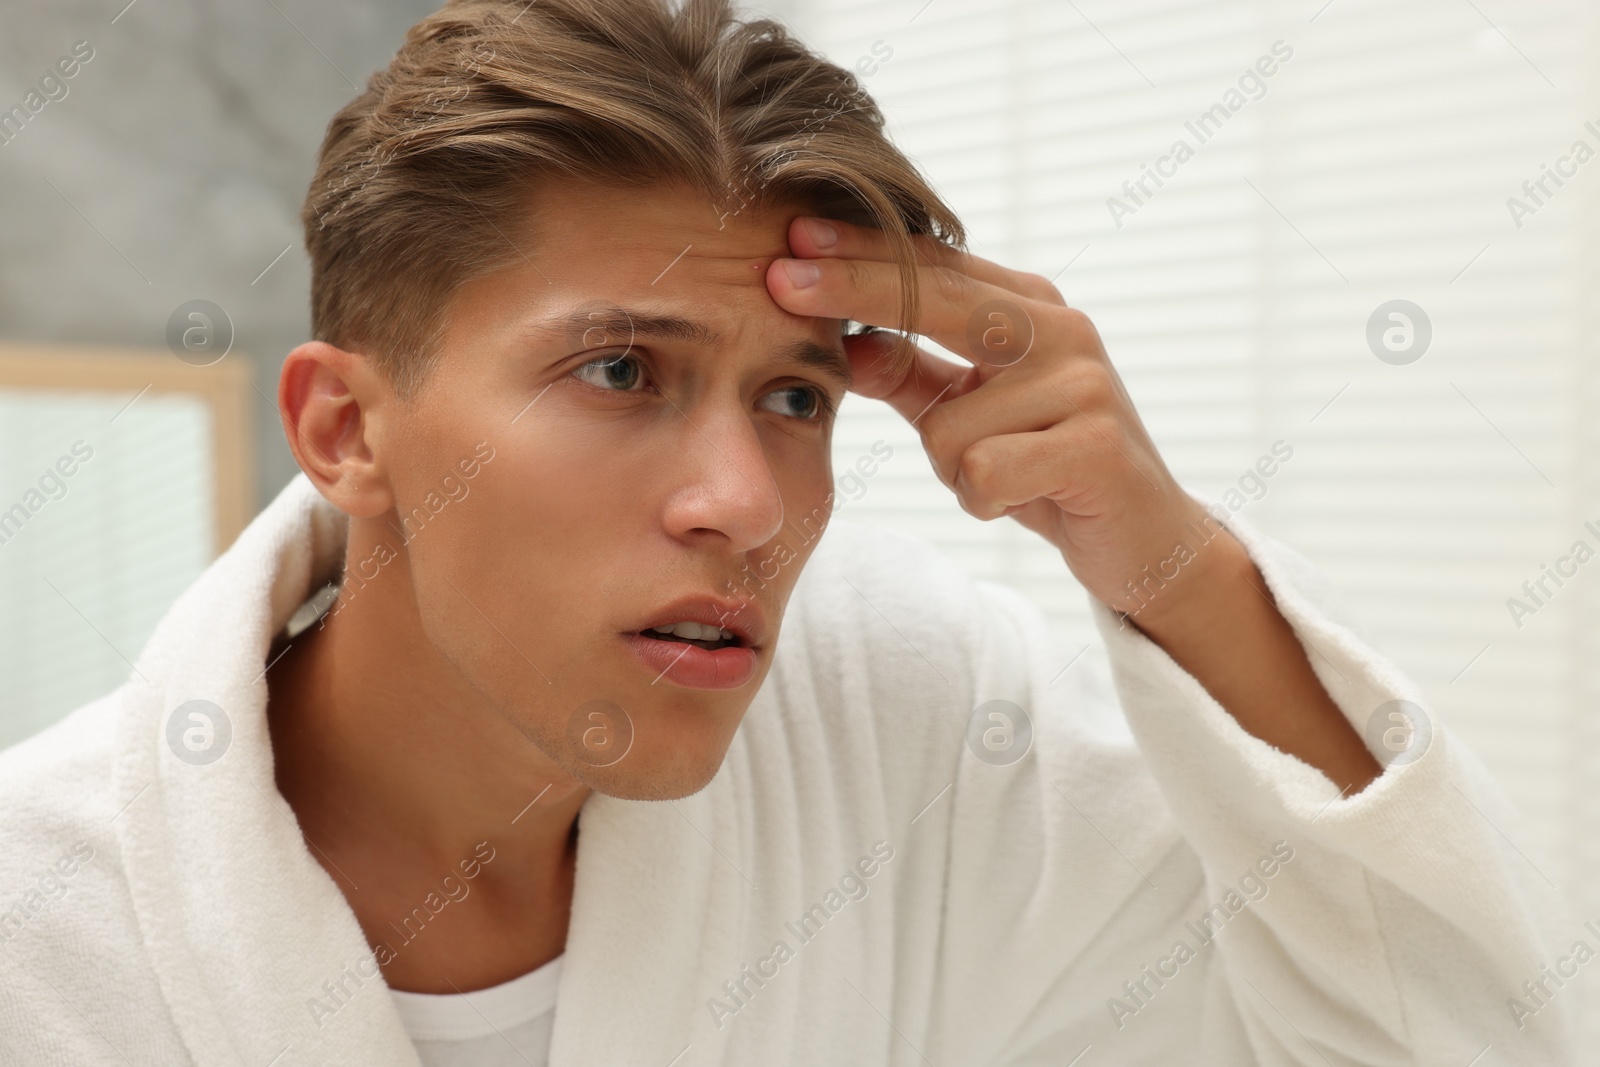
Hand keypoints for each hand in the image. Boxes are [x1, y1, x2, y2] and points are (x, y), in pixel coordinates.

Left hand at [764, 215, 1229, 626]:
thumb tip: (843, 343)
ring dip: (953, 472)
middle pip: (939, 300)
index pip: (933, 270)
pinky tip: (1025, 501)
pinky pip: (983, 474)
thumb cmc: (1044, 467)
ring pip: (948, 428)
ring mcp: (1084, 384)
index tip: (790, 241)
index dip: (860, 254)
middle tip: (778, 279)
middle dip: (855, 289)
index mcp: (1029, 310)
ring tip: (1001, 480)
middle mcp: (1061, 331)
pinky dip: (983, 501)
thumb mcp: (968, 415)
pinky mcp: (1097, 446)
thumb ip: (911, 376)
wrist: (1144, 537)